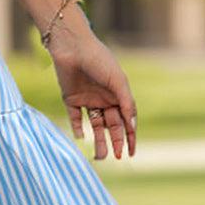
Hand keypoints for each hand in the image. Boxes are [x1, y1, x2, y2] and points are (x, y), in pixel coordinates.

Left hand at [44, 24, 137, 160]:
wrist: (73, 46)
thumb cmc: (100, 60)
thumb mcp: (117, 81)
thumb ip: (126, 104)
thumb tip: (133, 126)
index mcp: (118, 95)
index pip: (126, 121)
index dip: (129, 137)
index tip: (130, 153)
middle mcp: (104, 100)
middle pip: (112, 126)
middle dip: (115, 142)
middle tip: (115, 157)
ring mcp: (88, 100)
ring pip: (95, 126)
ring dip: (98, 141)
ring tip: (99, 156)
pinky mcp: (71, 99)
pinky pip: (75, 119)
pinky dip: (78, 129)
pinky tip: (82, 138)